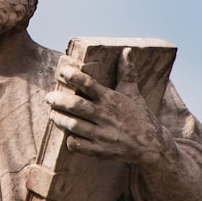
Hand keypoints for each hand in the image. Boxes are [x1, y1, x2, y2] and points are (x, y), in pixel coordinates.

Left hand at [44, 53, 175, 165]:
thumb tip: (127, 50)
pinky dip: (70, 140)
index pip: (88, 84)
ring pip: (73, 125)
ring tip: (53, 114)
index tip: (62, 71)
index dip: (73, 76)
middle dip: (58, 100)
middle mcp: (105, 116)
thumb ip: (126, 72)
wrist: (152, 146)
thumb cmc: (140, 116)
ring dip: (59, 119)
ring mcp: (102, 134)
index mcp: (111, 99)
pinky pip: (78, 145)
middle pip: (76, 106)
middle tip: (49, 97)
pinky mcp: (100, 150)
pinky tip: (67, 135)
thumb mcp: (133, 92)